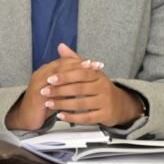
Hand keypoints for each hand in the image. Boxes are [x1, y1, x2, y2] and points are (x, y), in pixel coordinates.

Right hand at [5, 43, 101, 130]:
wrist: (27, 117)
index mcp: (46, 70)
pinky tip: (78, 92)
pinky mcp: (37, 96)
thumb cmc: (43, 104)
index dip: (80, 61)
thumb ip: (68, 81)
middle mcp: (41, 74)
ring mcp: (38, 84)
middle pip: (62, 65)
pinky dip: (67, 90)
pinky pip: (53, 91)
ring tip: (89, 75)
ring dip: (75, 75)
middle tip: (94, 66)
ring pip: (58, 75)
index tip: (94, 62)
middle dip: (80, 65)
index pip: (64, 61)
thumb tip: (83, 74)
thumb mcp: (58, 90)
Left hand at [15, 43, 144, 128]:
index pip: (80, 73)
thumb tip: (61, 46)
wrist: (119, 105)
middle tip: (44, 91)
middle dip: (59, 91)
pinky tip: (60, 116)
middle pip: (79, 89)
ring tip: (48, 103)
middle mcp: (103, 87)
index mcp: (98, 75)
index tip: (49, 78)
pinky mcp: (105, 115)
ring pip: (81, 104)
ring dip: (63, 104)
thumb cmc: (99, 86)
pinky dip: (72, 117)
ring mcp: (105, 102)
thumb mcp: (90, 72)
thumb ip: (74, 60)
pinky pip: (86, 118)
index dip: (64, 76)